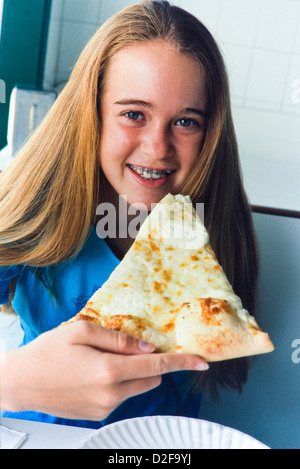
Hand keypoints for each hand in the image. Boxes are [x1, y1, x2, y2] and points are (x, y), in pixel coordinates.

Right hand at [0, 321, 207, 420]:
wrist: (20, 382)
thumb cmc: (47, 353)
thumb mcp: (82, 332)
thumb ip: (119, 339)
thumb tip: (146, 345)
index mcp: (109, 370)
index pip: (156, 365)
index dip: (182, 362)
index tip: (201, 361)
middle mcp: (110, 394)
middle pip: (150, 377)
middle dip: (149, 362)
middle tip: (128, 347)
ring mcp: (104, 408)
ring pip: (136, 387)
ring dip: (132, 372)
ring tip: (102, 359)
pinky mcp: (98, 414)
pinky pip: (120, 396)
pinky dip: (118, 383)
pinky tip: (93, 372)